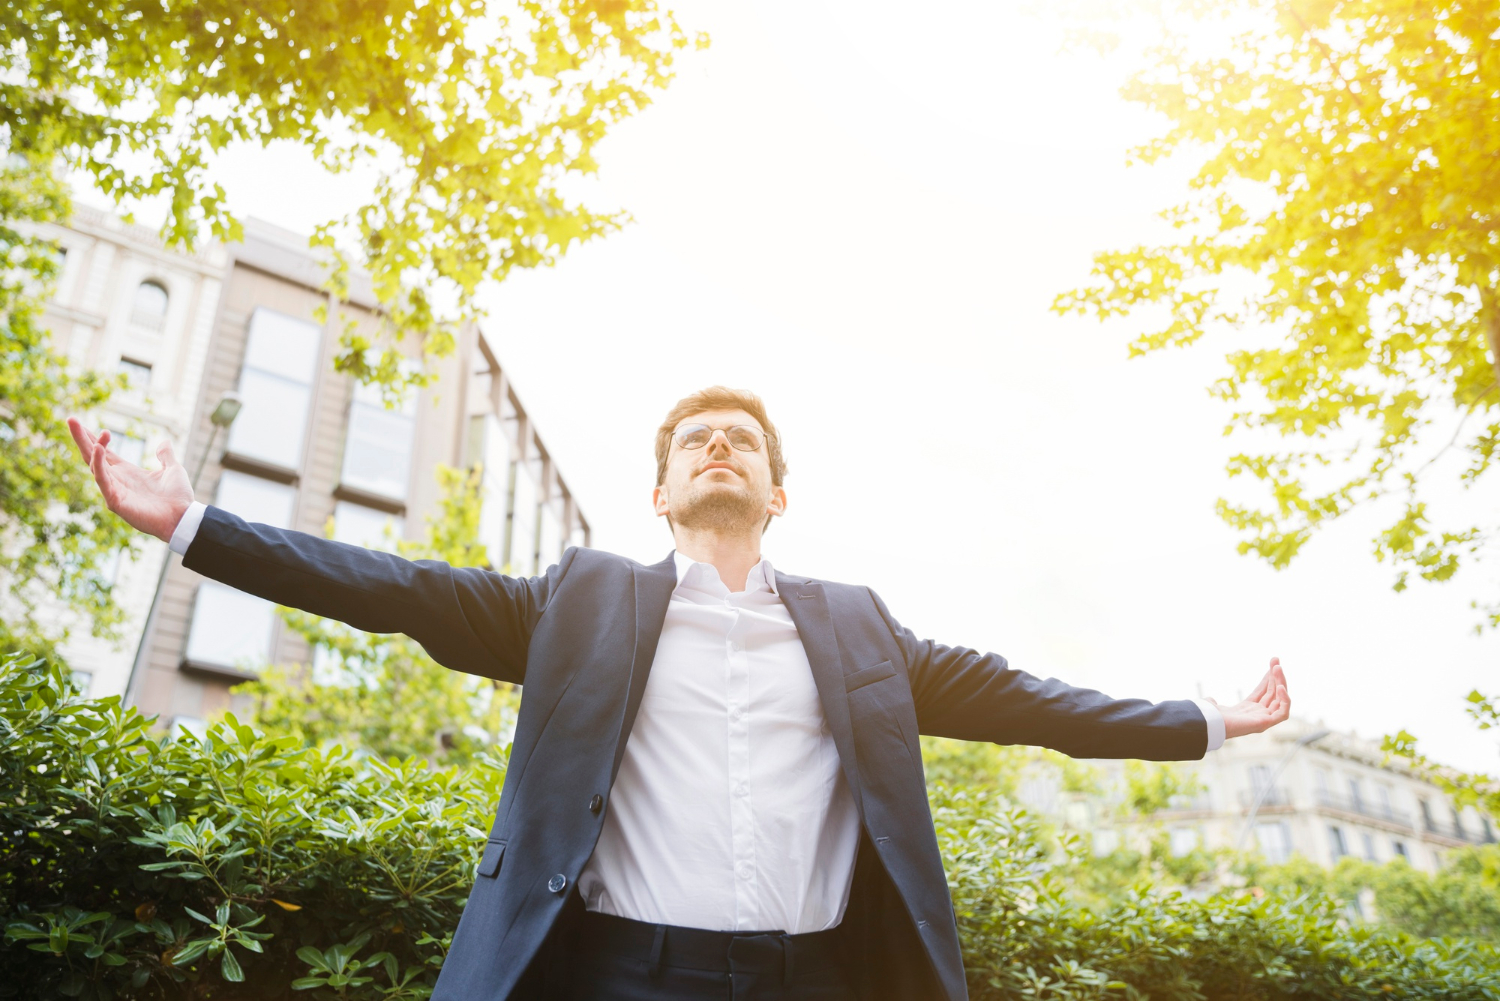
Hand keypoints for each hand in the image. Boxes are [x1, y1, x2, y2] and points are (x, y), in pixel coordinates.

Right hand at [67, 417, 193, 542]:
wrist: (184, 517)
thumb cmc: (178, 498)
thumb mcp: (173, 470)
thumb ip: (166, 456)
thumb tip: (164, 441)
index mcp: (127, 472)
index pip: (104, 453)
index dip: (93, 438)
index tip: (80, 423)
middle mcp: (117, 480)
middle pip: (93, 456)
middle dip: (81, 438)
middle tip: (71, 419)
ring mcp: (114, 490)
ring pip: (93, 465)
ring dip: (88, 446)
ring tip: (81, 427)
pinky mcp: (115, 501)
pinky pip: (102, 480)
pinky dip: (98, 464)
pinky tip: (98, 448)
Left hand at [1209, 657, 1290, 738]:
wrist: (1212, 724)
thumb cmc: (1211, 718)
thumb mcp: (1214, 706)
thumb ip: (1213, 702)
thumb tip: (1209, 699)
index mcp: (1247, 710)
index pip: (1262, 692)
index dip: (1267, 678)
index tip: (1271, 664)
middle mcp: (1257, 714)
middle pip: (1272, 693)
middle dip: (1275, 676)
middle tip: (1275, 660)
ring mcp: (1264, 719)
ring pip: (1279, 699)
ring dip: (1280, 682)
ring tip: (1277, 668)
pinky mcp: (1267, 723)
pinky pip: (1283, 712)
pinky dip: (1285, 700)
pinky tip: (1280, 687)